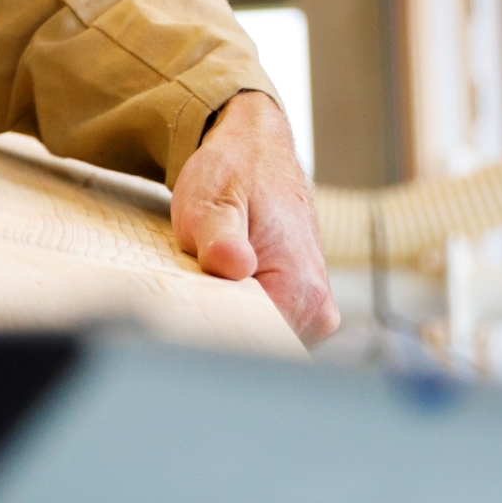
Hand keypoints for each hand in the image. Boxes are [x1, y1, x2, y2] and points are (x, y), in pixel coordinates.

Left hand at [171, 90, 339, 342]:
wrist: (255, 153)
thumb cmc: (235, 174)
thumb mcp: (214, 201)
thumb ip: (220, 237)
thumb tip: (232, 265)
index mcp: (300, 290)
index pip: (255, 347)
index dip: (213, 338)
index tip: (184, 321)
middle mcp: (317, 310)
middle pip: (257, 349)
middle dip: (218, 334)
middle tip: (186, 299)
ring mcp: (311, 312)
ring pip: (257, 340)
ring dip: (225, 322)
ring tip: (203, 286)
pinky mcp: (298, 308)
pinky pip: (262, 327)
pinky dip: (234, 315)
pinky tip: (217, 289)